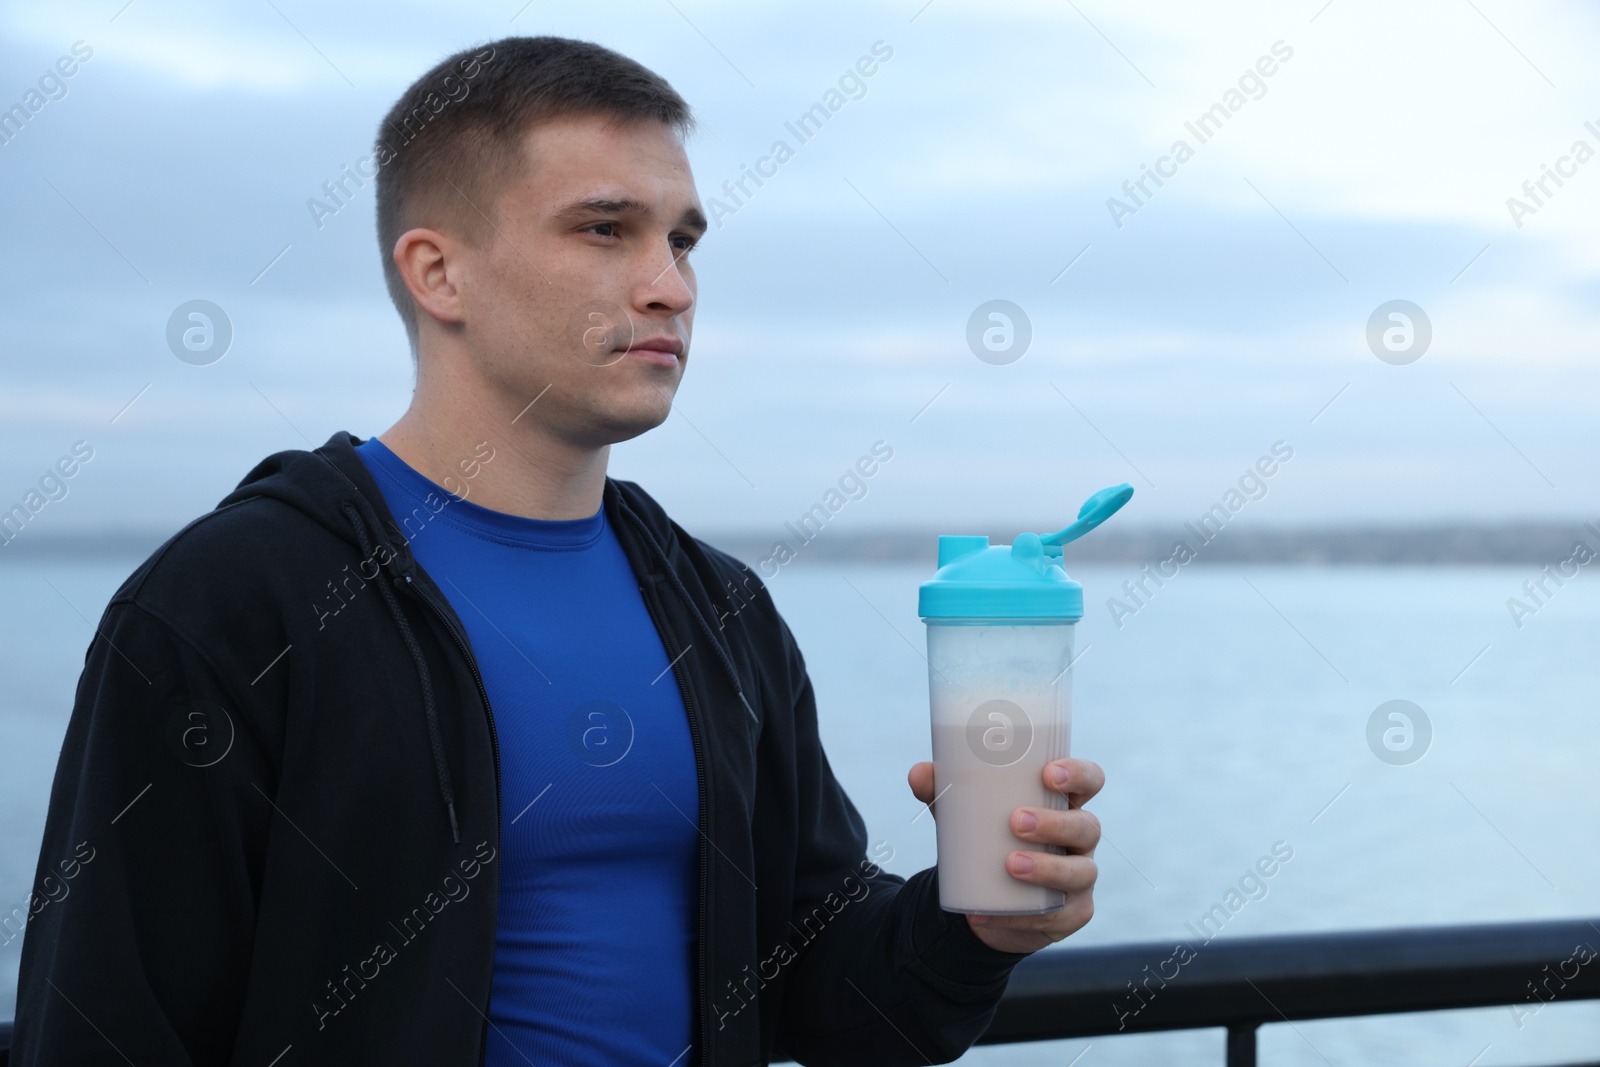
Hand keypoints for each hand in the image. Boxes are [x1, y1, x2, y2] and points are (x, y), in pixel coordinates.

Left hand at [906, 757, 1102, 953]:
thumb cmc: (987, 838)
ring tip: (1010, 865)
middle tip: (1016, 822)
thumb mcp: (965, 814)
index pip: (1089, 781)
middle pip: (1087, 826)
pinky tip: (989, 913)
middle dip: (1055, 823)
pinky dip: (1020, 916)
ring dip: (1047, 868)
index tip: (1048, 774)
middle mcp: (1080, 838)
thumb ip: (943, 792)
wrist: (988, 899)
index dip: (1078, 774)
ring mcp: (1080, 876)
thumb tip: (919, 773)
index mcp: (1063, 803)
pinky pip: (1059, 916)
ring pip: (1080, 872)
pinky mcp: (1072, 914)